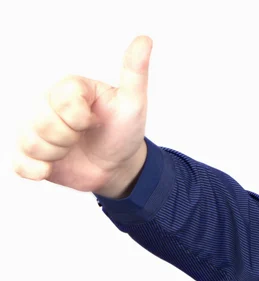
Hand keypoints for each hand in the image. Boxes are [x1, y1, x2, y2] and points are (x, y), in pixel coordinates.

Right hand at [13, 35, 152, 196]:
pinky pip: (20, 163)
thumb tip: (145, 40)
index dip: (81, 119)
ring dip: (58, 155)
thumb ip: (135, 72)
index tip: (97, 121)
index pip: (62, 102)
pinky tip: (52, 169)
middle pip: (43, 124)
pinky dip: (36, 169)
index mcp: (68, 89)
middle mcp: (47, 105)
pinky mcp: (31, 154)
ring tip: (72, 151)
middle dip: (70, 138)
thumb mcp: (133, 102)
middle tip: (84, 137)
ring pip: (31, 144)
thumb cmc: (123, 130)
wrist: (118, 164)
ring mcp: (36, 129)